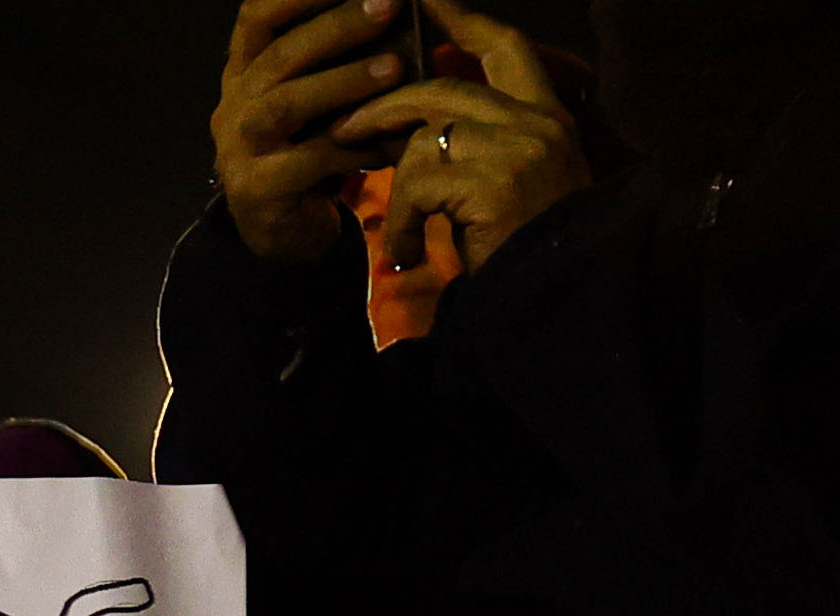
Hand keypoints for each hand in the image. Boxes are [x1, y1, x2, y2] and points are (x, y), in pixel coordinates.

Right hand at [215, 0, 409, 262]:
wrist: (282, 229)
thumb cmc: (309, 149)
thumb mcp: (319, 96)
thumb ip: (339, 57)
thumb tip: (395, 10)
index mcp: (245, 70)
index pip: (256, 15)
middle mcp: (234, 103)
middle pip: (280, 55)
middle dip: (338, 26)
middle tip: (390, 4)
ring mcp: (238, 148)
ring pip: (287, 104)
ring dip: (345, 81)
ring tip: (396, 67)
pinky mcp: (256, 189)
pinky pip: (308, 161)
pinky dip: (353, 148)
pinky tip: (389, 141)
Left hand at [334, 0, 589, 271]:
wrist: (552, 304)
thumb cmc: (524, 254)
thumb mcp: (506, 189)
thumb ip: (479, 148)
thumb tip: (416, 127)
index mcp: (548, 117)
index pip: (505, 46)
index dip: (464, 20)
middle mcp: (539, 122)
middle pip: (443, 88)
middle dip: (386, 106)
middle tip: (346, 127)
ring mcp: (520, 148)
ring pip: (424, 140)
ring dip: (399, 190)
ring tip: (405, 235)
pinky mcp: (494, 181)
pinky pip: (418, 186)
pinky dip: (404, 224)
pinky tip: (411, 255)